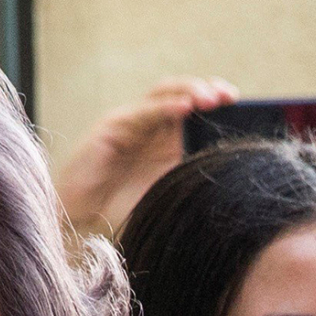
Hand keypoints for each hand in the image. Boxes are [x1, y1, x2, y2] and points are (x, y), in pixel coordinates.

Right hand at [53, 76, 237, 235]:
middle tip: (228, 95)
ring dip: (189, 92)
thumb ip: (189, 173)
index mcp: (161, 139)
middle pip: (178, 92)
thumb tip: (228, 163)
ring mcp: (128, 124)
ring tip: (211, 98)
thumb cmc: (120, 214)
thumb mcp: (166, 192)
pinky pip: (142, 112)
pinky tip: (185, 108)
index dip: (211, 98)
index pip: (190, 106)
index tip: (235, 101)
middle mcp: (146, 126)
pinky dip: (165, 108)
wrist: (80, 227)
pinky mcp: (111, 128)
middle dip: (205, 89)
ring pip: (162, 95)